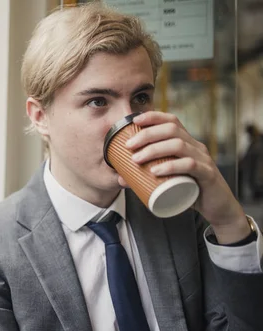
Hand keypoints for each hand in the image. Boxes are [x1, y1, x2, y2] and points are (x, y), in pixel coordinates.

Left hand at [125, 111, 249, 243]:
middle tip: (128, 146)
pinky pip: (190, 166)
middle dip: (147, 134)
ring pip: (179, 145)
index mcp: (187, 143)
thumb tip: (120, 178)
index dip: (153, 116)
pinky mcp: (207, 175)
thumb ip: (144, 178)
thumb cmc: (189, 189)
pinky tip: (156, 171)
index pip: (172, 121)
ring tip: (136, 159)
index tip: (134, 120)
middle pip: (172, 130)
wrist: (216, 207)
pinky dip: (171, 166)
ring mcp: (203, 160)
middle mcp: (196, 147)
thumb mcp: (166, 180)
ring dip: (154, 149)